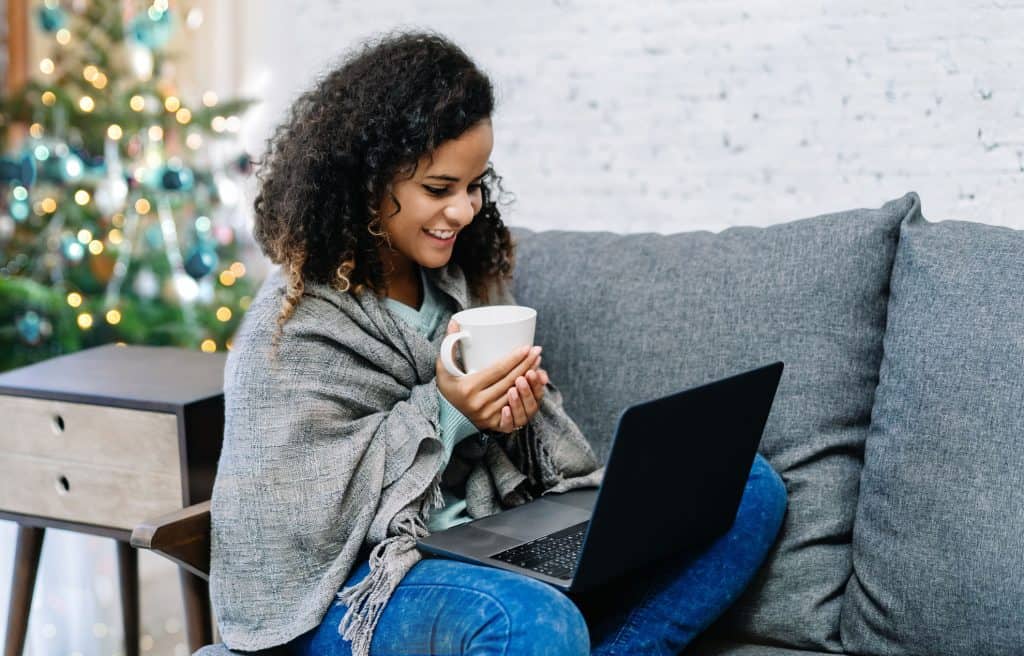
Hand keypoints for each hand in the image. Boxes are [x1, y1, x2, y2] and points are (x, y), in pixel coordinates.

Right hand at [436, 319, 546, 433]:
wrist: (446, 417)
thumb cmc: (447, 388)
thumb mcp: (444, 367)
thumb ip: (449, 344)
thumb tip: (454, 321)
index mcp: (468, 387)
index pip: (498, 370)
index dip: (514, 359)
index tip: (526, 347)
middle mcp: (479, 403)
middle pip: (510, 380)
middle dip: (527, 364)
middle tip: (536, 351)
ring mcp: (488, 415)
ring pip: (515, 394)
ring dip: (530, 378)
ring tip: (537, 363)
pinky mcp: (494, 423)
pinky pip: (515, 409)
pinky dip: (526, 396)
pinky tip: (533, 384)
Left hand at [505, 364, 548, 431]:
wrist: (489, 396)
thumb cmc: (508, 382)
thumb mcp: (521, 375)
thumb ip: (534, 374)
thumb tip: (543, 377)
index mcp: (533, 399)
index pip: (538, 393)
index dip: (536, 384)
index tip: (530, 372)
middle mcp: (527, 412)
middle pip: (531, 406)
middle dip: (526, 392)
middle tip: (520, 380)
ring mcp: (516, 421)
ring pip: (521, 417)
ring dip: (517, 403)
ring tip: (511, 391)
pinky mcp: (504, 427)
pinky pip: (508, 427)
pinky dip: (508, 419)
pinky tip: (505, 409)